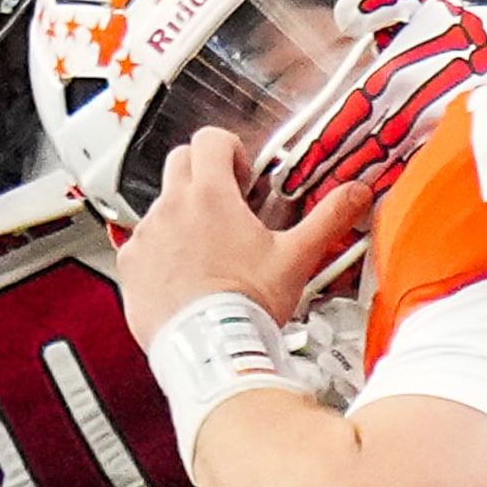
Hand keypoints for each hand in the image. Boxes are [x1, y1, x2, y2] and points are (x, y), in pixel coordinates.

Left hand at [115, 128, 370, 346]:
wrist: (209, 348)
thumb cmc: (247, 305)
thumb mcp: (296, 258)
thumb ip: (328, 219)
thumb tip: (355, 194)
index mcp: (211, 195)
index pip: (211, 139)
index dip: (230, 149)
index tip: (242, 176)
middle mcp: (172, 207)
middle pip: (180, 162)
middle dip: (203, 174)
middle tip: (226, 206)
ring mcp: (147, 235)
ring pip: (161, 205)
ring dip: (182, 216)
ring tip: (208, 251)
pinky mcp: (131, 265)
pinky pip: (142, 244)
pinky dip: (160, 252)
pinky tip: (184, 277)